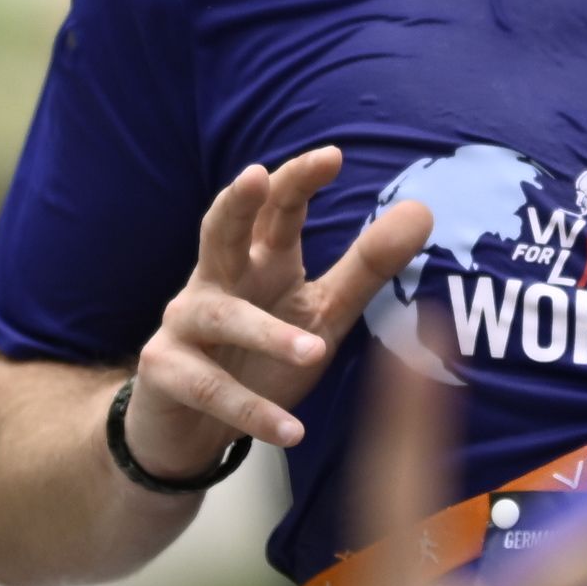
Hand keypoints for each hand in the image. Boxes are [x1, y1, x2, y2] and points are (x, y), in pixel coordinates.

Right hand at [139, 147, 435, 475]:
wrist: (193, 428)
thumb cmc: (261, 358)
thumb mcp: (322, 312)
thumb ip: (367, 267)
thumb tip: (421, 210)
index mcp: (257, 260)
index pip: (276, 210)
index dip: (298, 180)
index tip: (332, 155)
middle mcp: (215, 281)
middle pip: (219, 230)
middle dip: (236, 201)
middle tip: (257, 176)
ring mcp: (184, 324)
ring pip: (221, 316)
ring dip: (266, 334)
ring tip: (313, 353)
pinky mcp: (165, 371)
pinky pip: (211, 388)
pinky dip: (253, 410)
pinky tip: (291, 430)